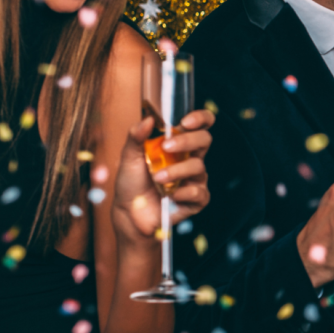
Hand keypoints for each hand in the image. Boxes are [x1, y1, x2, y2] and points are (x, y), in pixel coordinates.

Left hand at [111, 108, 214, 241]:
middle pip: (204, 140)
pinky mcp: (196, 199)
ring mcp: (195, 179)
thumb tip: (147, 119)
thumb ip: (136, 136)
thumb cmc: (131, 184)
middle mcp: (190, 159)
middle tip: (167, 146)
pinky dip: (183, 193)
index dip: (200, 118)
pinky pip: (199, 192)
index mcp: (178, 145)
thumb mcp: (129, 157)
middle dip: (187, 141)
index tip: (185, 121)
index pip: (200, 125)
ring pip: (198, 166)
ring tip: (157, 178)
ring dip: (176, 171)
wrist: (128, 213)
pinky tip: (170, 196)